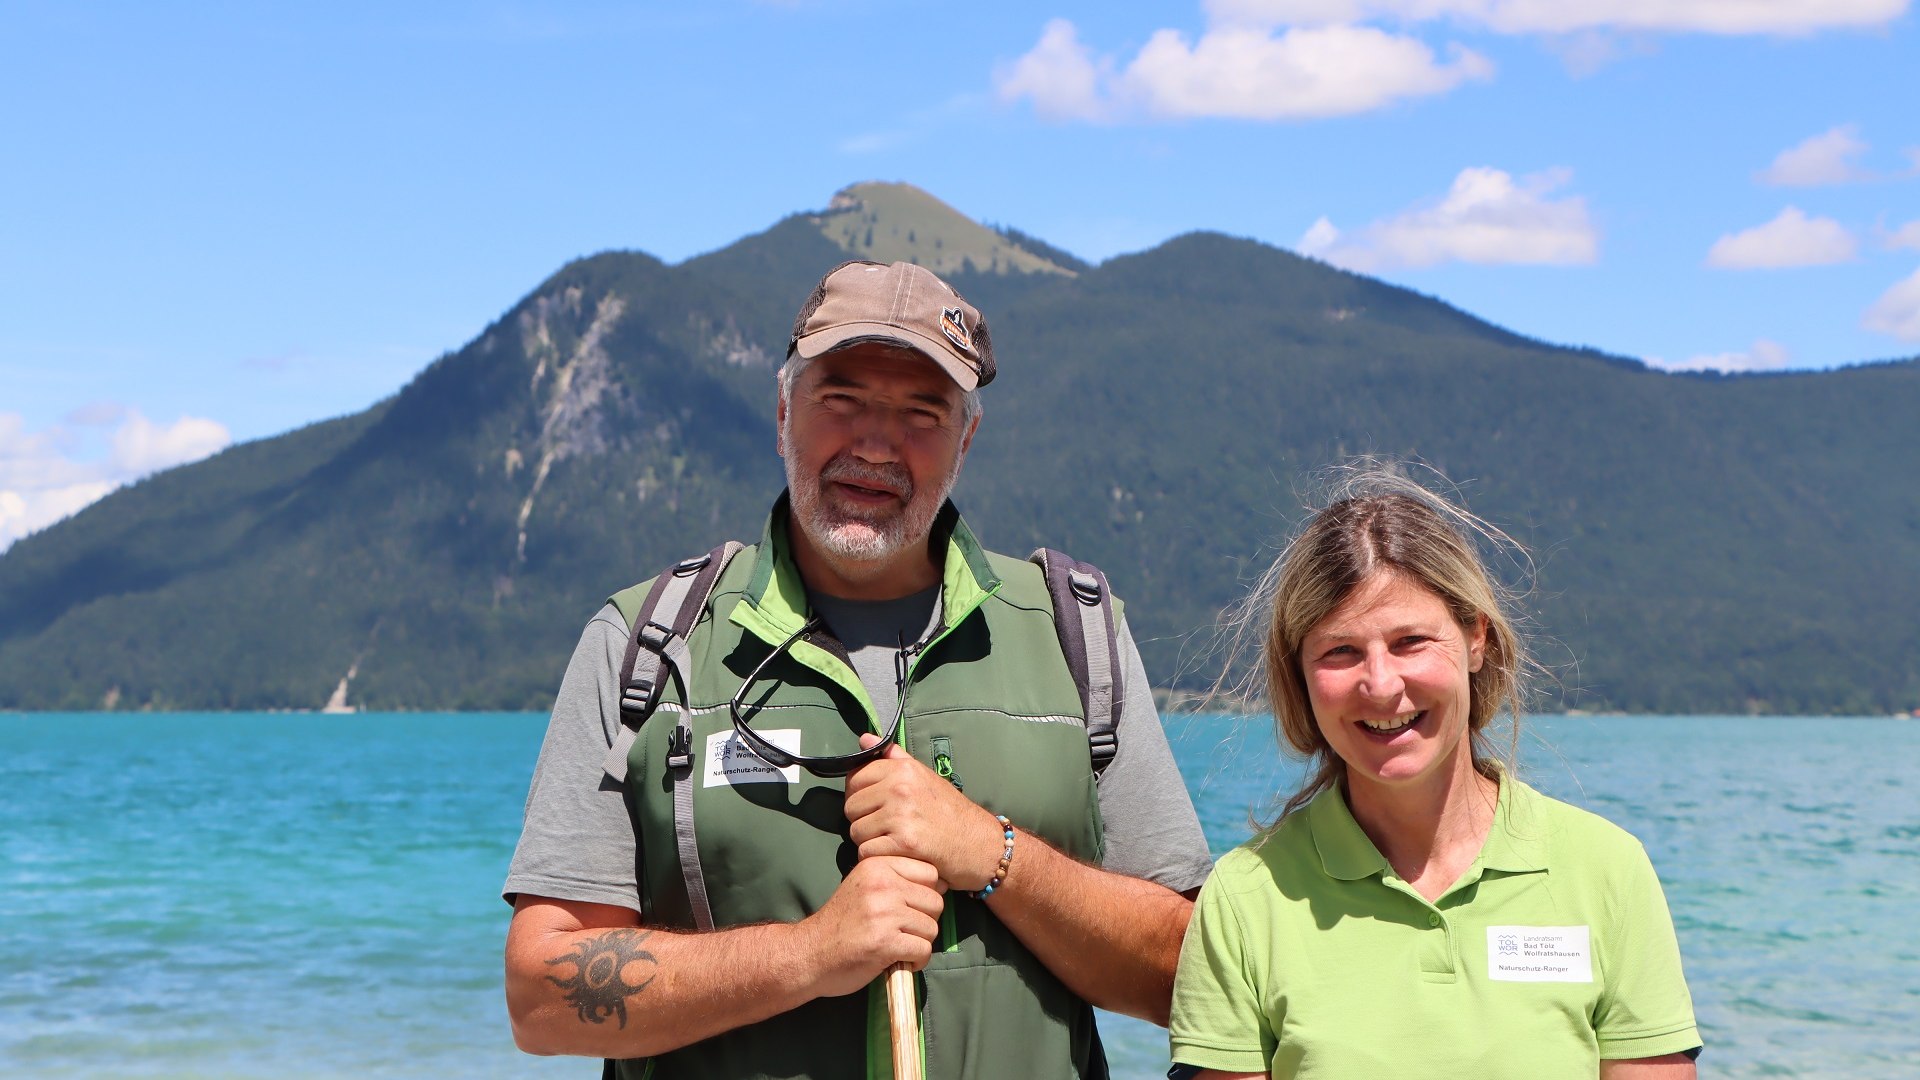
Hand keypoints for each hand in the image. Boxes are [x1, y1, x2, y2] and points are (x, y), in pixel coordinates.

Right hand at [797, 855, 945, 998]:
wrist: (808, 954)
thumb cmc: (840, 924)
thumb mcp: (863, 886)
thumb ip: (896, 880)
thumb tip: (942, 884)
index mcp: (877, 866)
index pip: (930, 872)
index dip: (927, 893)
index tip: (911, 909)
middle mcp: (882, 885)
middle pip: (935, 901)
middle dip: (926, 920)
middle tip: (906, 932)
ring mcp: (884, 914)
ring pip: (932, 927)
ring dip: (920, 942)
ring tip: (900, 946)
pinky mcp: (885, 942)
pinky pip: (923, 950)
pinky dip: (917, 961)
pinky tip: (899, 960)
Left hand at [844, 732, 1003, 891]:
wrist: (981, 844)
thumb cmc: (952, 812)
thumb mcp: (925, 777)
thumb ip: (893, 757)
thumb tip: (863, 738)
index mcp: (903, 769)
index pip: (854, 778)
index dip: (859, 795)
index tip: (875, 806)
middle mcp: (900, 788)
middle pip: (851, 807)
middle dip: (863, 820)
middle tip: (885, 827)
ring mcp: (901, 815)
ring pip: (856, 832)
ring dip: (869, 841)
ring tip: (892, 841)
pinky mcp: (904, 842)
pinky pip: (866, 852)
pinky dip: (877, 857)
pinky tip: (895, 854)